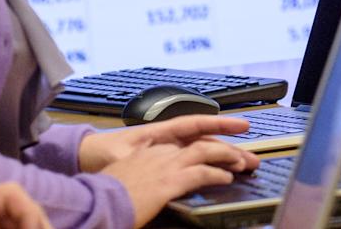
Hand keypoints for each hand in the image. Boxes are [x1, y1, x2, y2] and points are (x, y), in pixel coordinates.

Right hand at [85, 120, 259, 227]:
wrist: (96, 200)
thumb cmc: (108, 193)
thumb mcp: (130, 176)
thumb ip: (148, 173)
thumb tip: (155, 183)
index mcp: (151, 149)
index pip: (187, 140)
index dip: (207, 143)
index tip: (220, 147)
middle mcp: (161, 151)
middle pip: (201, 142)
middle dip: (226, 148)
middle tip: (244, 156)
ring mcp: (166, 164)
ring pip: (206, 151)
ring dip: (228, 156)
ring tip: (242, 163)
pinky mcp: (169, 180)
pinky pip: (201, 172)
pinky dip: (217, 174)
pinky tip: (226, 178)